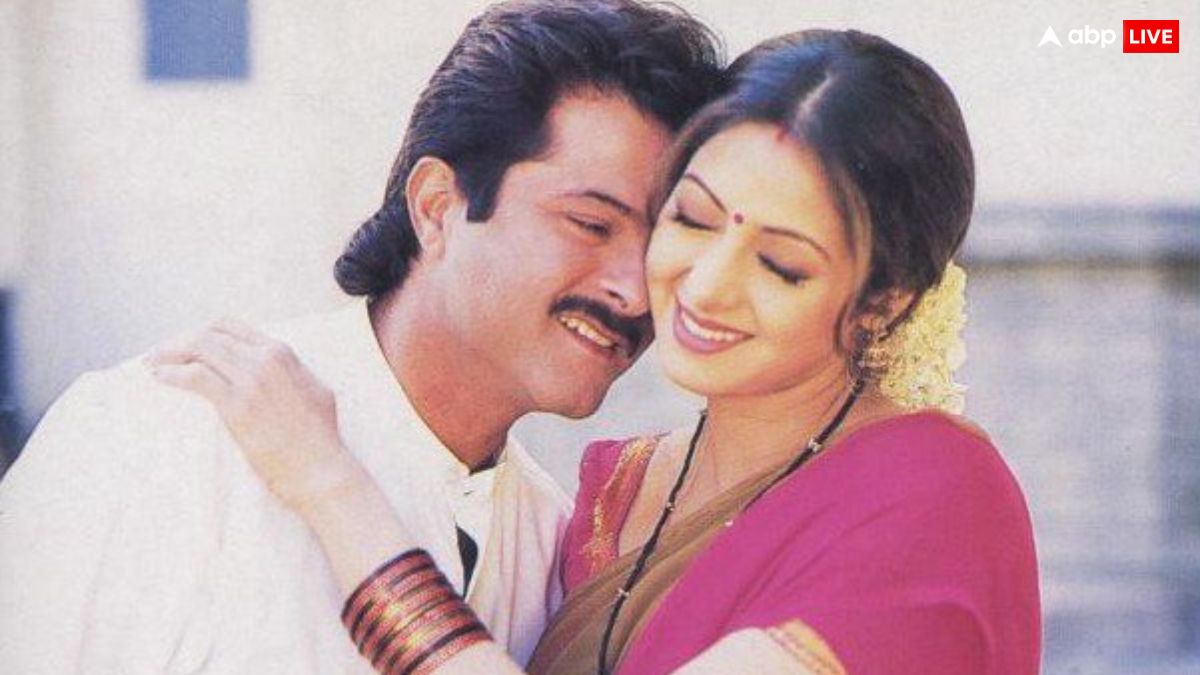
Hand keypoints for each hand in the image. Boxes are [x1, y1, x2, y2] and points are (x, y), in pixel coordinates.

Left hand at [146, 318, 365, 511]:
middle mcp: (266, 359)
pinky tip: (161, 378)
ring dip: (170, 354)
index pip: (231, 327)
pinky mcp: (237, 406)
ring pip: (200, 348)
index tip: (187, 345)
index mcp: (283, 353)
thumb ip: (294, 372)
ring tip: (153, 364)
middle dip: (180, 342)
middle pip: (209, 334)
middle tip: (161, 354)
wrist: (320, 468)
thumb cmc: (320, 437)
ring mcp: (252, 381)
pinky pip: (195, 377)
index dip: (202, 333)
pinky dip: (172, 374)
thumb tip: (281, 369)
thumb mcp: (315, 389)